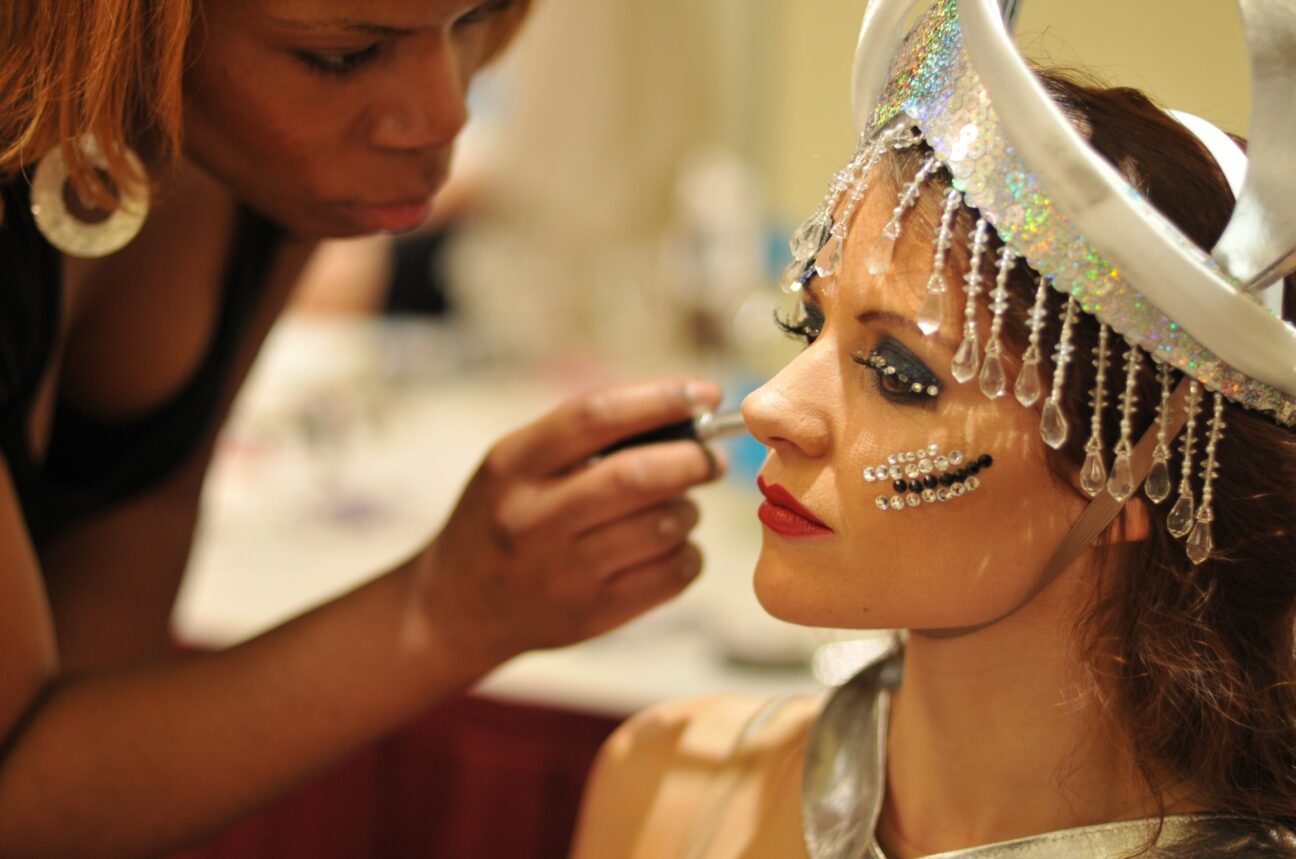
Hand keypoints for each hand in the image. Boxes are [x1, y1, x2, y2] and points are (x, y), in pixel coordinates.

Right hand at [417, 378, 724, 671]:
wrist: (456, 609)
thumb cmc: (503, 517)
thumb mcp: (515, 465)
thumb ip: (584, 437)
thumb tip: (684, 412)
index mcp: (512, 465)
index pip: (594, 417)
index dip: (660, 399)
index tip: (706, 394)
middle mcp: (532, 518)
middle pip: (636, 476)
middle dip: (692, 460)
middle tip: (711, 459)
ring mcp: (561, 572)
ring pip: (662, 527)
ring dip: (688, 510)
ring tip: (679, 507)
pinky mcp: (589, 616)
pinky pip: (670, 576)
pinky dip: (689, 555)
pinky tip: (673, 547)